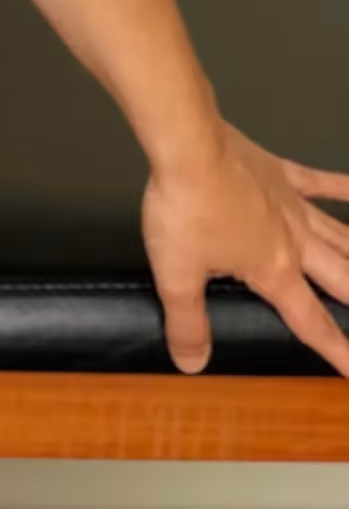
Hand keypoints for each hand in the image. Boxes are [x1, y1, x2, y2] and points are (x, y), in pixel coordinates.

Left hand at [141, 115, 348, 377]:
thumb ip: (187, 322)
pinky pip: (320, 182)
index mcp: (274, 270)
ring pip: (341, 236)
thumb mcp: (176, 277)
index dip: (337, 350)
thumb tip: (192, 361)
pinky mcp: (280, 173)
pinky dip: (343, 187)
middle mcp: (294, 240)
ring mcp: (291, 204)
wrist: (187, 147)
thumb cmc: (184, 206)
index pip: (311, 322)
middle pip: (342, 279)